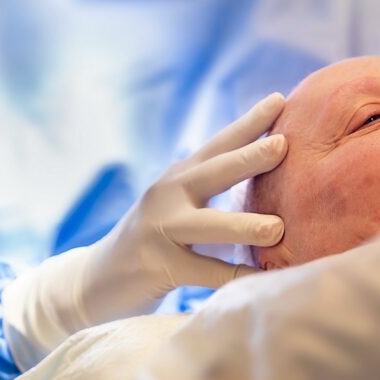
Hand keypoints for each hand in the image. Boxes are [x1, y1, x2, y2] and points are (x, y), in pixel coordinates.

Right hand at [2, 93, 286, 368]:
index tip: (280, 99)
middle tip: (283, 144)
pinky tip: (262, 281)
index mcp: (180, 175)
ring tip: (279, 228)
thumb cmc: (154, 238)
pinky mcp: (157, 268)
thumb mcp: (178, 202)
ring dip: (243, 226)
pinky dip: (233, 279)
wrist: (95, 280)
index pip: (220, 143)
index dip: (249, 121)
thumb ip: (213, 185)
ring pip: (207, 227)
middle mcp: (168, 195)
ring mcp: (160, 231)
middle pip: (214, 172)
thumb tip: (268, 167)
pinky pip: (203, 274)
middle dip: (249, 157)